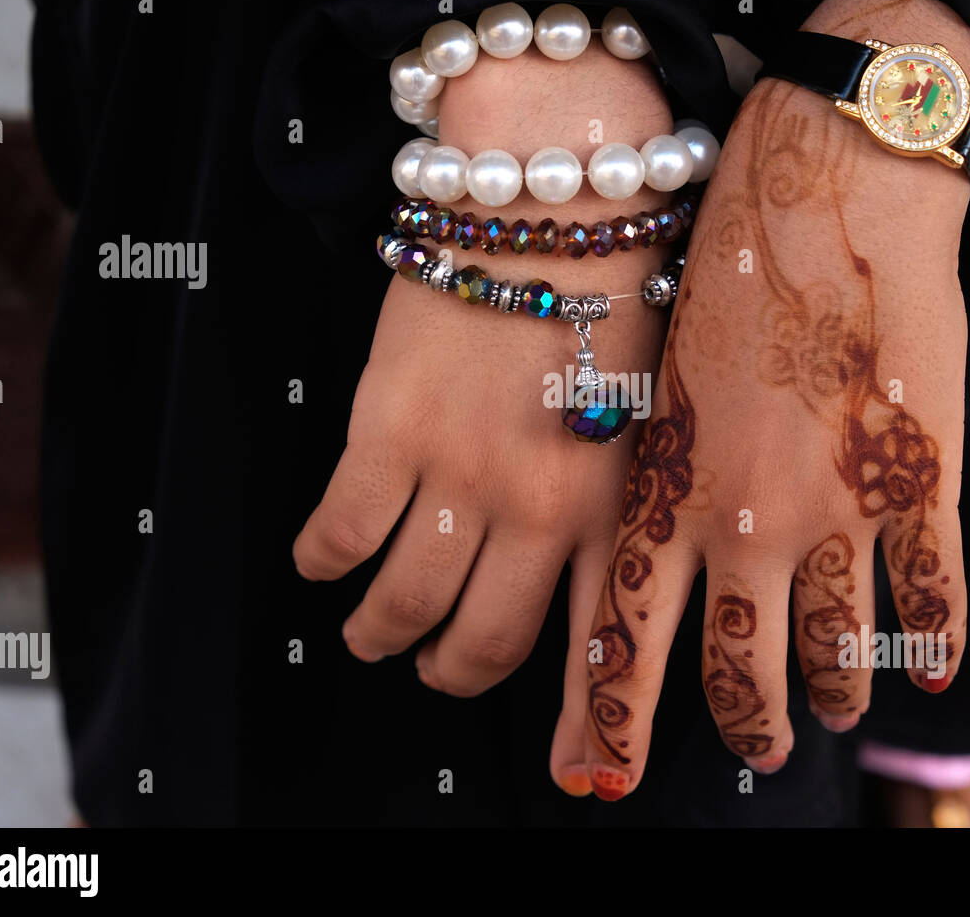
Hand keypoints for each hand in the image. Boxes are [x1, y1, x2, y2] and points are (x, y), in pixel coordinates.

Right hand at [291, 42, 673, 797]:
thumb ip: (626, 503)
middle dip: (450, 670)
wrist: (559, 195)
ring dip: (377, 632)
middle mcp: (543, 509)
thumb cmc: (621, 296)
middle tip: (433, 663)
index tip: (579, 775)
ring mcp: (461, 475)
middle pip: (482, 645)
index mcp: (620, 505)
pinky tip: (320, 560)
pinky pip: (337, 537)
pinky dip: (321, 562)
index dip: (588, 726)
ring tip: (368, 630)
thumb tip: (596, 587)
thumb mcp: (650, 415)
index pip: (601, 648)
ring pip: (400, 607)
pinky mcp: (388, 431)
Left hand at [562, 0, 969, 798]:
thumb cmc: (725, 273)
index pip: (624, 638)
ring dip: (837, 696)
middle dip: (747, 725)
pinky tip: (933, 669)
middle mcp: (745, 520)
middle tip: (760, 748)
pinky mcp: (921, 482)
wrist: (827, 191)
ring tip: (838, 709)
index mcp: (665, 492)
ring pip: (839, 654)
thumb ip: (655, 480)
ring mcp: (839, 509)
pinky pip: (933, 602)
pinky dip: (933, 649)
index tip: (602, 772)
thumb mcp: (657, 384)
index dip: (611, 719)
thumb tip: (648, 557)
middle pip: (739, 671)